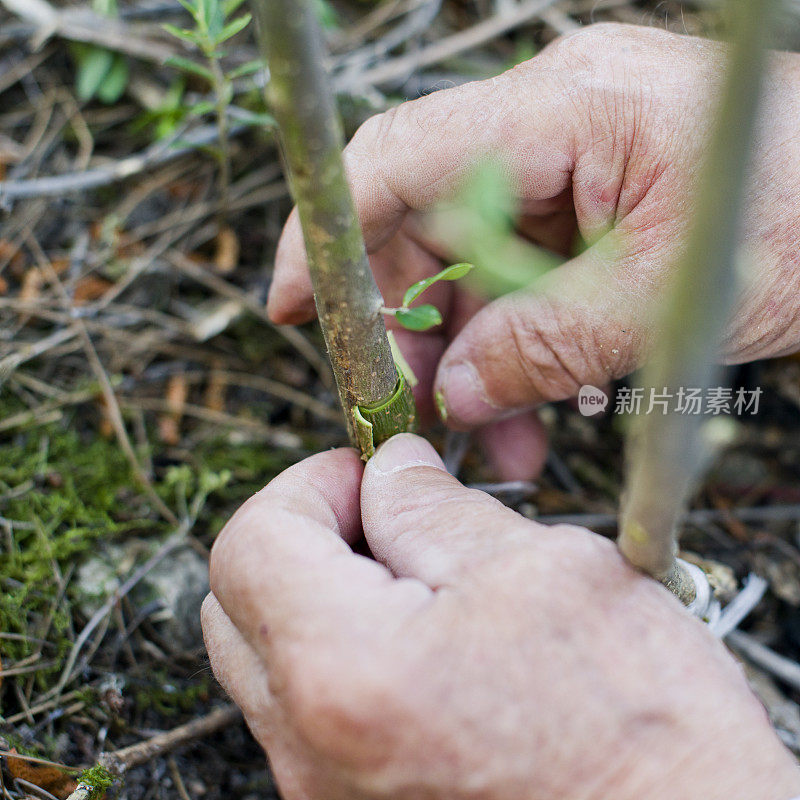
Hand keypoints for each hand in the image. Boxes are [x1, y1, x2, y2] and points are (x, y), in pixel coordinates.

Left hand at [203, 433, 799, 799]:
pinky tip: (422, 639)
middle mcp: (312, 748)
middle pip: (237, 602)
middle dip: (302, 533)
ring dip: (319, 593)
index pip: (252, 541)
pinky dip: (342, 652)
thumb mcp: (541, 572)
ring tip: (413, 576)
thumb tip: (389, 469)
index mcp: (347, 669)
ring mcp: (324, 793)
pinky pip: (307, 711)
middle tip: (381, 513)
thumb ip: (432, 507)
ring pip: (267, 659)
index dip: (309, 484)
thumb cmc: (640, 732)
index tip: (365, 472)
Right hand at [267, 23, 799, 478]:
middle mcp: (550, 123)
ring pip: (470, 264)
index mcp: (565, 109)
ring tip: (505, 444)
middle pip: (422, 224)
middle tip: (432, 418)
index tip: (292, 306)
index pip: (396, 157)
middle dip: (419, 331)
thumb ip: (547, 345)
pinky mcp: (585, 202)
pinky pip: (519, 275)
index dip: (329, 233)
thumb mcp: (669, 299)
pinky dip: (518, 345)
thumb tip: (457, 393)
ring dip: (476, 358)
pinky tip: (537, 407)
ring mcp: (567, 162)